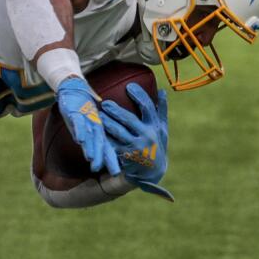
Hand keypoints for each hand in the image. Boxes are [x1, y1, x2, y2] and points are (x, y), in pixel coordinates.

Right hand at [55, 76, 119, 175]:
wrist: (74, 88)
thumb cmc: (82, 109)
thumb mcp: (88, 125)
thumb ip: (91, 140)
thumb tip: (94, 156)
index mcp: (98, 130)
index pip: (106, 147)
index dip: (111, 160)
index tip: (117, 174)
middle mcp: (94, 126)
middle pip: (101, 144)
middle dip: (105, 158)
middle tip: (112, 171)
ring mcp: (85, 119)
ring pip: (90, 135)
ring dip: (92, 147)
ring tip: (93, 159)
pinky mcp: (74, 112)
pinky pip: (77, 122)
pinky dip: (79, 131)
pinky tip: (80, 140)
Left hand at [100, 83, 173, 201]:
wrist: (152, 172)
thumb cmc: (157, 145)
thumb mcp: (162, 129)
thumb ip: (161, 110)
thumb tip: (163, 90)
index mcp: (155, 126)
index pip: (148, 108)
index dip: (139, 96)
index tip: (129, 86)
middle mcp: (147, 136)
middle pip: (130, 120)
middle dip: (116, 111)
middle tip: (105, 103)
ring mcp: (136, 147)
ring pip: (119, 133)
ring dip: (107, 123)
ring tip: (98, 115)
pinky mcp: (125, 157)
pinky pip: (112, 146)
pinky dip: (104, 138)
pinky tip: (95, 131)